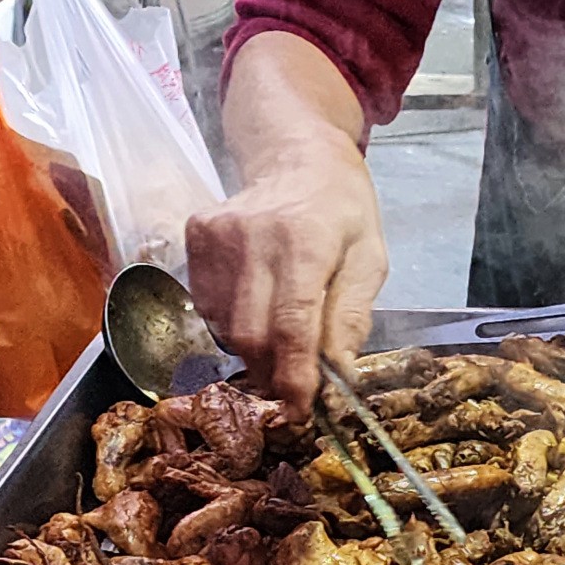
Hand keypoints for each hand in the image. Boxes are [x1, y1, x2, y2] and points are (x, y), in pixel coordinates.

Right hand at [185, 131, 387, 419]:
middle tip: (293, 384)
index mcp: (306, 240)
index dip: (294, 376)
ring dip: (254, 349)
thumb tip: (338, 377)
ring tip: (278, 335)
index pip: (293, 325)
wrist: (295, 154)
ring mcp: (216, 236)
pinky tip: (256, 303)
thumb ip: (351, 318)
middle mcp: (254, 235)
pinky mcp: (194, 238)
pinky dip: (233, 323)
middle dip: (273, 372)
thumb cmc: (341, 210)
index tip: (300, 410)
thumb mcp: (369, 259)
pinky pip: (208, 307)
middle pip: (252, 334)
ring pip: (225, 327)